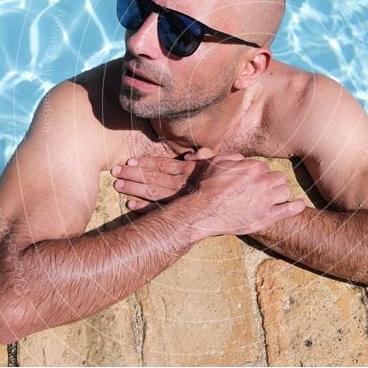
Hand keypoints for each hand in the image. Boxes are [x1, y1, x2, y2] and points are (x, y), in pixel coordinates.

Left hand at [111, 149, 240, 212]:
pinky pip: (164, 211)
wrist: (253, 208)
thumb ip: (208, 158)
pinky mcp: (189, 214)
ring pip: (156, 194)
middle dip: (135, 175)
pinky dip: (147, 209)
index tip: (130, 160)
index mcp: (194, 172)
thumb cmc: (239, 184)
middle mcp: (187, 185)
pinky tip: (131, 207)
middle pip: (156, 178)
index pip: (166, 165)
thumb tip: (193, 153)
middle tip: (114, 172)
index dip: (147, 163)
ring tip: (118, 186)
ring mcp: (186, 201)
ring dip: (136, 190)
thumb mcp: (227, 166)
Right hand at [171, 155, 305, 240]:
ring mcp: (266, 199)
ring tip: (276, 199)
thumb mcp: (216, 163)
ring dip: (281, 194)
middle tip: (266, 190)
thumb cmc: (207, 187)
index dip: (260, 175)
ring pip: (285, 191)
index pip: (265, 167)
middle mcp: (262, 180)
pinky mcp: (267, 216)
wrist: (204, 211)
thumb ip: (232, 157)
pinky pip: (290, 209)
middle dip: (273, 183)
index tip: (255, 182)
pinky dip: (297, 206)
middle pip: (278, 177)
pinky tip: (300, 204)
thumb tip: (242, 158)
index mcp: (253, 166)